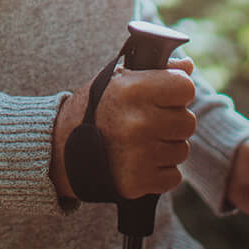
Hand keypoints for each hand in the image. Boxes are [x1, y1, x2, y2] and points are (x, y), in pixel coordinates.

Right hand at [52, 56, 195, 200]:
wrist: (60, 147)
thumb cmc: (95, 107)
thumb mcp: (118, 79)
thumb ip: (156, 70)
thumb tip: (188, 67)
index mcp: (133, 89)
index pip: (185, 87)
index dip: (176, 92)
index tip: (162, 96)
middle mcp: (137, 122)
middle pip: (188, 122)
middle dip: (171, 122)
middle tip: (147, 122)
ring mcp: (138, 154)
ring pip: (182, 150)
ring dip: (166, 148)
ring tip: (139, 143)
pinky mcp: (136, 182)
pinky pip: (173, 177)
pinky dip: (159, 173)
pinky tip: (138, 162)